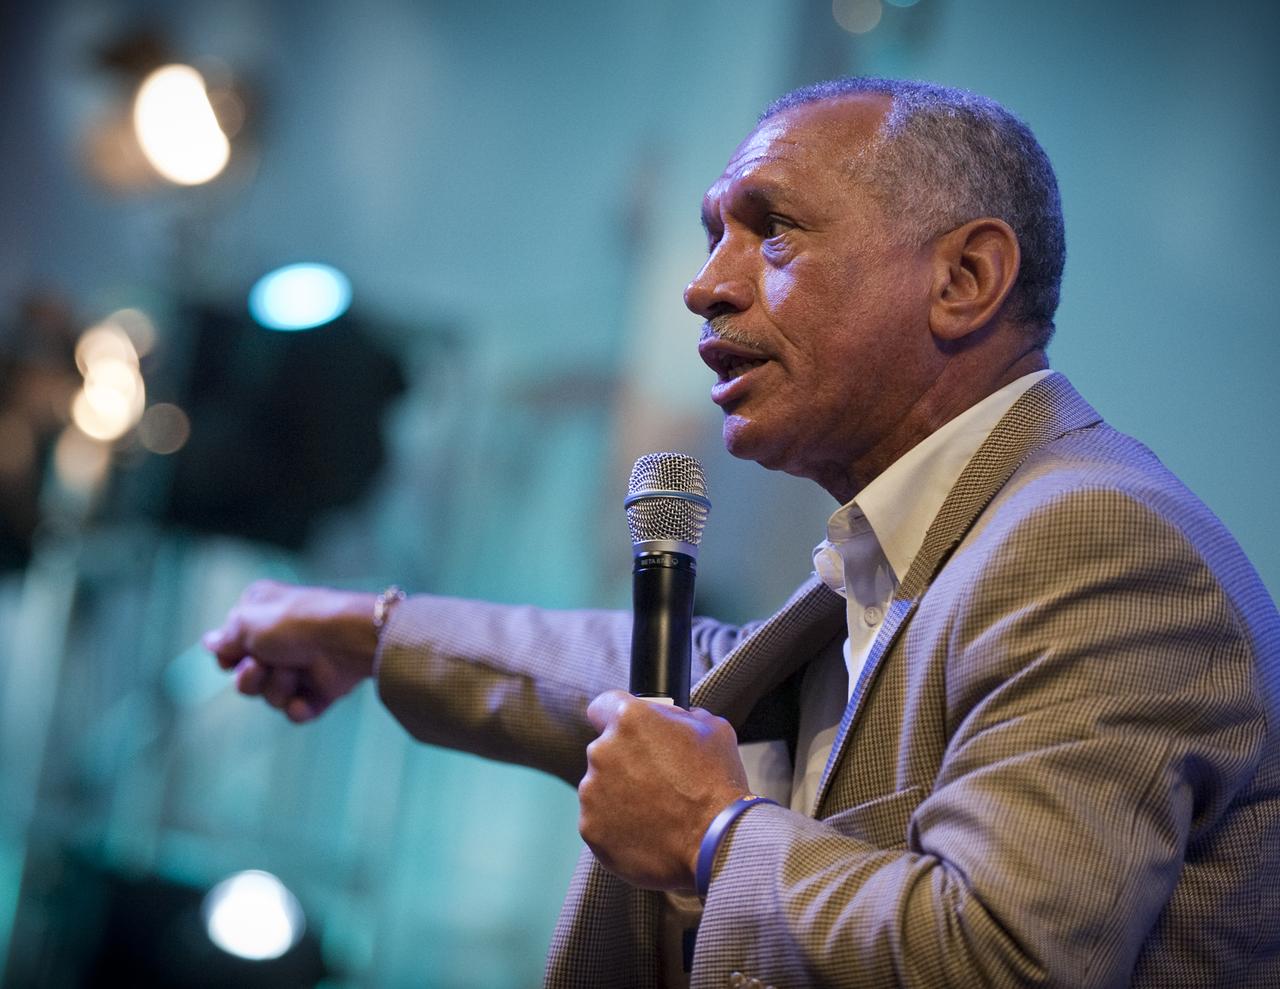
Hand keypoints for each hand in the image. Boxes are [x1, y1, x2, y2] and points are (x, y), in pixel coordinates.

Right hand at [203, 579, 378, 722]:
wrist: (348, 639)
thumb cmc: (294, 622)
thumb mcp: (247, 622)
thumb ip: (226, 637)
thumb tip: (208, 642)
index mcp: (262, 615)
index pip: (231, 648)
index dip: (229, 659)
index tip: (232, 659)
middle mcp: (281, 640)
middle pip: (247, 678)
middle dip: (250, 679)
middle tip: (261, 666)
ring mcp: (302, 665)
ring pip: (271, 695)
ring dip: (278, 687)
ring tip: (295, 671)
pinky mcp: (320, 689)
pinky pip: (297, 710)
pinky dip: (298, 708)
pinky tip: (303, 701)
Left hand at [578, 690, 749, 891]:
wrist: (715, 842)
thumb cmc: (716, 785)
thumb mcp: (713, 729)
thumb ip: (683, 716)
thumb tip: (674, 717)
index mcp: (629, 720)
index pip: (603, 706)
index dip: (616, 716)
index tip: (629, 732)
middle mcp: (602, 751)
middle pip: (604, 749)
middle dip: (624, 760)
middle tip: (654, 779)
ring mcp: (592, 792)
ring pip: (599, 786)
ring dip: (618, 793)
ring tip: (654, 809)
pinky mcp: (590, 827)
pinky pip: (598, 820)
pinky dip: (616, 825)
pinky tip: (645, 831)